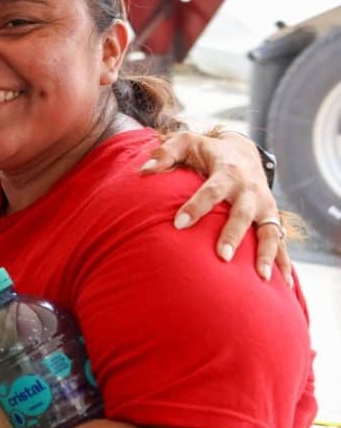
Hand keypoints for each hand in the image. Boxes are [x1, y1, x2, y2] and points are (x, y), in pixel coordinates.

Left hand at [141, 130, 290, 284]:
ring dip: (267, 254)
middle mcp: (250, 190)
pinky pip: (281, 242)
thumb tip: (143, 168)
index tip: (178, 223)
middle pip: (243, 214)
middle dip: (234, 234)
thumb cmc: (206, 151)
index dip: (196, 206)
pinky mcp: (272, 219)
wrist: (243, 153)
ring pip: (269, 231)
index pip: (211, 190)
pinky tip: (283, 284)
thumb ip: (165, 153)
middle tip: (223, 256)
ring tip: (260, 277)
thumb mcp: (186, 143)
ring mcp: (264, 206)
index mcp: (227, 172)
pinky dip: (284, 263)